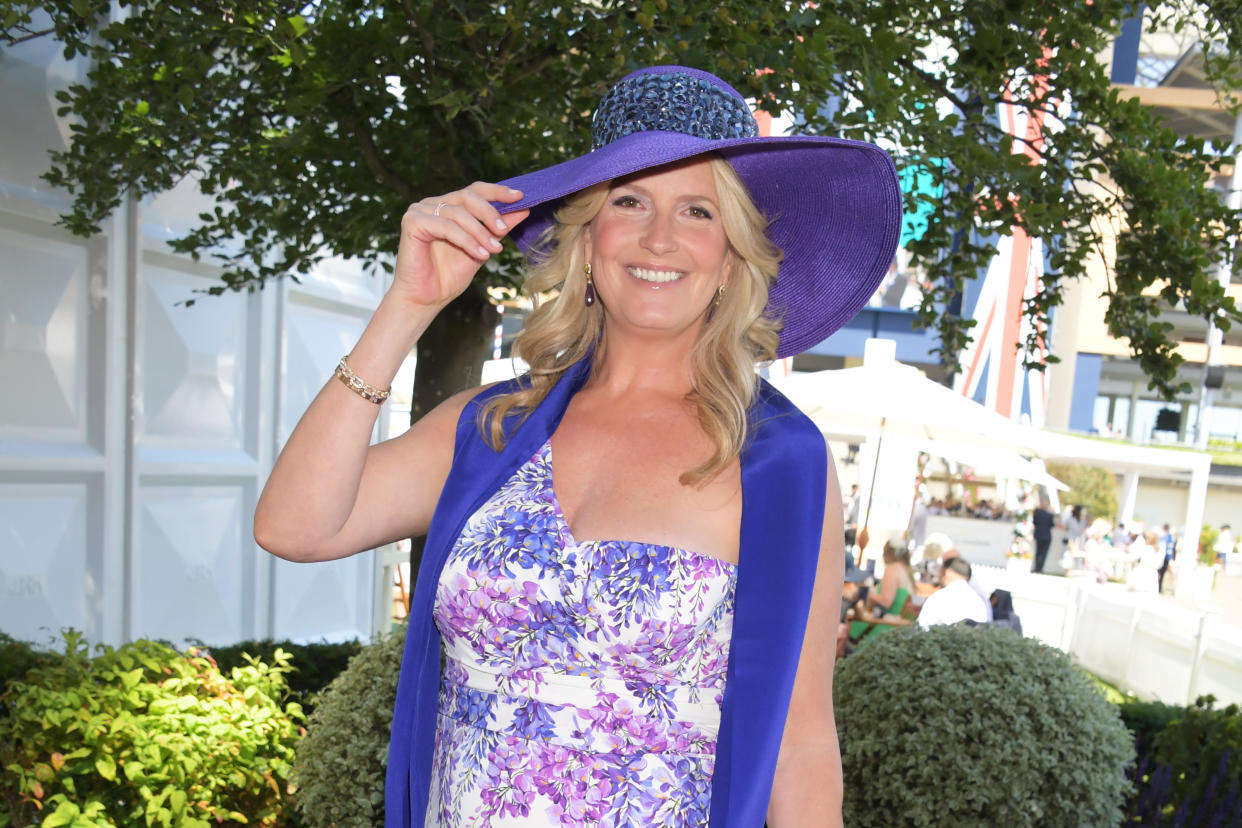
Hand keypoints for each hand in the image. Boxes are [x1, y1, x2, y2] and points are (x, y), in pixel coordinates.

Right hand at [392, 182, 528, 308]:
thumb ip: (499, 229)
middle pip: (467, 197)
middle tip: (504, 231)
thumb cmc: (449, 276)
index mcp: (448, 206)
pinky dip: (466, 240)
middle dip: (490, 213)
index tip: (520, 197)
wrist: (426, 299)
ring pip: (458, 213)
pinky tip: (479, 254)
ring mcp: (420, 211)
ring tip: (494, 250)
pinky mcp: (411, 222)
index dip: (497, 191)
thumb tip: (523, 209)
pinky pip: (446, 226)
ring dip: (480, 232)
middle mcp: (433, 204)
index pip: (475, 191)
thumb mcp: (482, 248)